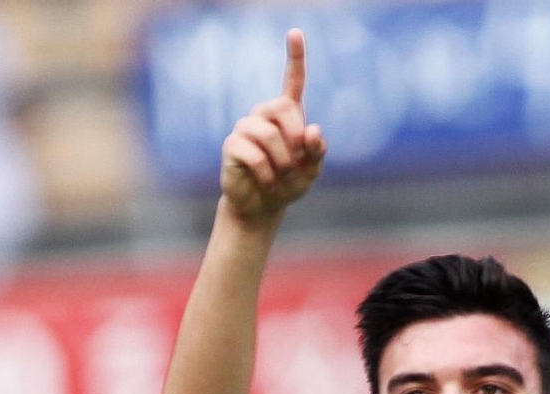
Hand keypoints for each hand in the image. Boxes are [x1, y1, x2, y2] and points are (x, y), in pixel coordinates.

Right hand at [219, 28, 327, 223]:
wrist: (263, 206)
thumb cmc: (288, 184)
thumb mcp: (311, 170)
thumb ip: (317, 150)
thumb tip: (312, 130)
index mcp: (287, 114)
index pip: (293, 80)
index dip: (295, 56)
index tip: (295, 32)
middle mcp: (264, 114)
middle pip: (283, 107)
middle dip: (296, 138)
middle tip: (297, 162)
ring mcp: (245, 127)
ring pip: (269, 134)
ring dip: (283, 161)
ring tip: (282, 177)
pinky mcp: (232, 145)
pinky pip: (255, 154)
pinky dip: (268, 173)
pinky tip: (267, 182)